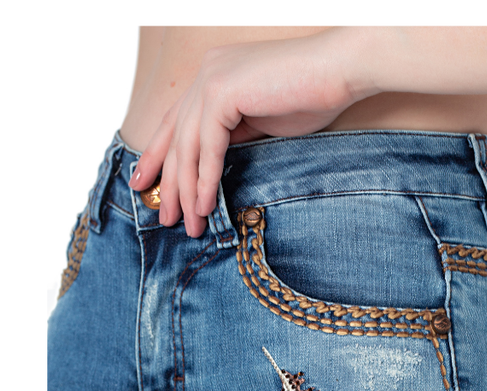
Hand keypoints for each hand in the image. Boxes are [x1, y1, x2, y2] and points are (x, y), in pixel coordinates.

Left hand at [128, 29, 372, 237]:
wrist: (340, 70)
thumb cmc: (312, 95)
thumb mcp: (263, 121)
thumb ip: (235, 136)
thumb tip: (214, 167)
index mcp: (213, 75)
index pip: (176, 122)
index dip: (159, 156)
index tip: (146, 184)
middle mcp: (206, 72)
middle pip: (176, 137)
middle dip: (169, 181)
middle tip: (164, 217)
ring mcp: (212, 79)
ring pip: (189, 146)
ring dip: (187, 190)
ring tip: (189, 224)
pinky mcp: (223, 92)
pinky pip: (209, 146)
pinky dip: (205, 179)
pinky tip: (204, 205)